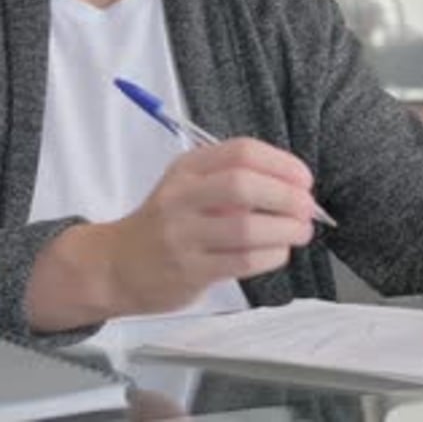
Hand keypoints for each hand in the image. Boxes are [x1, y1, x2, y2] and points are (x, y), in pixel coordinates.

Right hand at [26, 137, 314, 330]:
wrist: (114, 265)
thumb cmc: (166, 222)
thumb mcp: (189, 186)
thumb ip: (232, 180)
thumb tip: (294, 188)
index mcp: (188, 168)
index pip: (241, 152)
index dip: (280, 163)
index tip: (304, 178)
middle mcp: (182, 196)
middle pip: (243, 185)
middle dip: (285, 195)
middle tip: (307, 207)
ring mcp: (182, 234)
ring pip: (245, 229)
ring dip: (284, 230)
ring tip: (300, 231)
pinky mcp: (188, 270)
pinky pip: (241, 261)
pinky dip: (270, 255)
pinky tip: (278, 252)